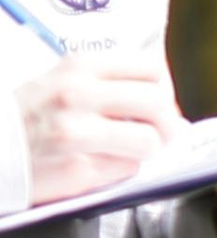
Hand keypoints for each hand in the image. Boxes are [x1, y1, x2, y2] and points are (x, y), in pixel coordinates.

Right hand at [15, 52, 181, 202]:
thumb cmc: (27, 117)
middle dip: (168, 124)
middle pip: (158, 104)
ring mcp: (77, 133)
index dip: (163, 91)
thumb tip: (161, 103)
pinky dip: (124, 170)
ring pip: (150, 140)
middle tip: (160, 136)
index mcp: (78, 68)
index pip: (151, 70)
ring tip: (131, 152)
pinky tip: (104, 166)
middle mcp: (78, 95)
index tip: (158, 105)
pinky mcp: (78, 169)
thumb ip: (105, 85)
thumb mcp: (60, 81)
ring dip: (148, 150)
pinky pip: (127, 169)